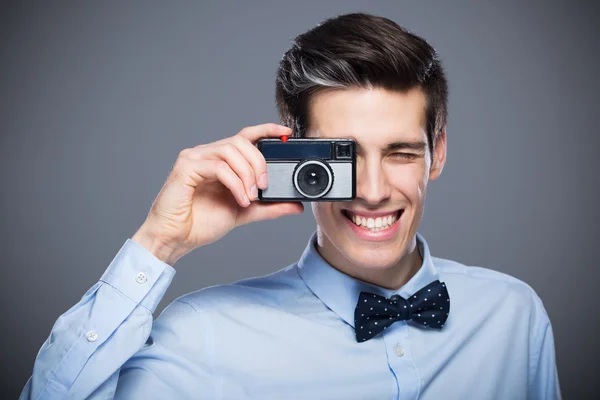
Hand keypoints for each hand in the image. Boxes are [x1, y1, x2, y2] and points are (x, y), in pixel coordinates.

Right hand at [132, 123, 303, 265]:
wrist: (175, 238)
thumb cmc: (201, 223)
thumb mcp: (244, 212)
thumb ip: (269, 207)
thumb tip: (295, 205)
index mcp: (221, 160)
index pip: (245, 136)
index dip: (266, 129)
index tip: (286, 132)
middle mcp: (207, 154)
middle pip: (240, 142)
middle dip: (258, 162)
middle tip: (264, 186)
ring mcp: (194, 158)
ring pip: (230, 151)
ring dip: (247, 174)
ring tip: (251, 197)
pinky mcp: (185, 167)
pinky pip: (217, 167)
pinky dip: (234, 183)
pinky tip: (240, 199)